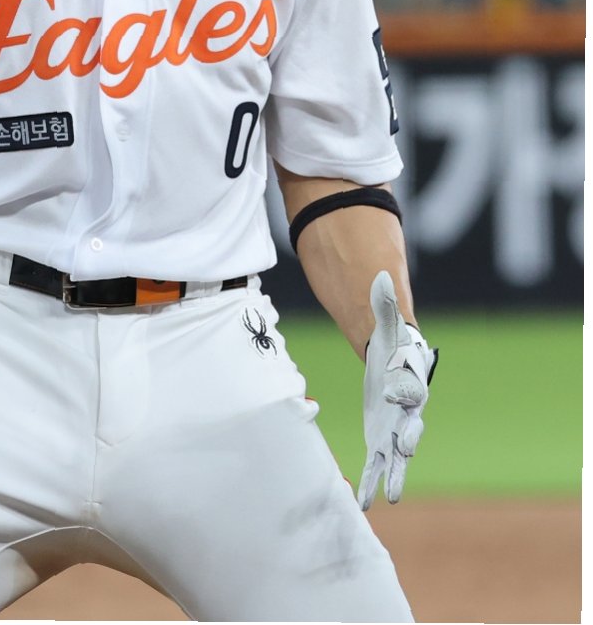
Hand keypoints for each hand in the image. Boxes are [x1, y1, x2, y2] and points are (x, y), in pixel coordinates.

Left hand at [358, 270, 436, 509]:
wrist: (395, 362)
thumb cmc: (393, 341)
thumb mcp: (386, 322)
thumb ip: (383, 303)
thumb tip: (379, 275)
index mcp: (413, 380)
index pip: (411, 386)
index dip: (403, 389)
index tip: (392, 391)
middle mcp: (409, 410)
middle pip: (412, 426)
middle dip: (408, 438)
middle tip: (402, 449)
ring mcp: (396, 426)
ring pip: (397, 453)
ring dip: (393, 473)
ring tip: (389, 496)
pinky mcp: (380, 437)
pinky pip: (377, 462)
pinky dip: (372, 481)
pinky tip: (364, 503)